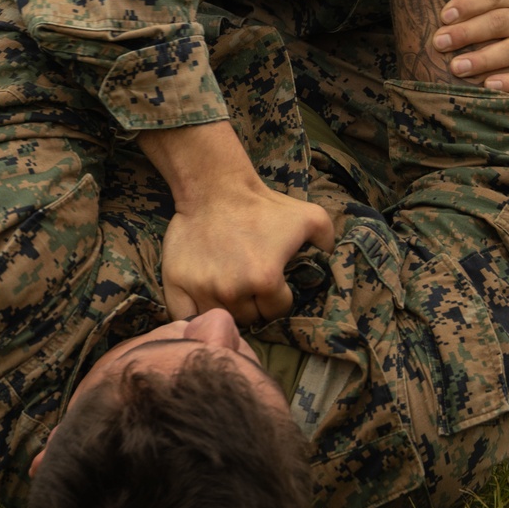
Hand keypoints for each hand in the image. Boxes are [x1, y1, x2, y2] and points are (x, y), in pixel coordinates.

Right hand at [138, 119, 334, 323]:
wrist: (213, 188)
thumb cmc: (261, 205)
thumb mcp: (308, 216)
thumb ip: (327, 239)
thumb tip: (333, 258)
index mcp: (266, 281)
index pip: (277, 310)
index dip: (278, 298)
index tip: (273, 284)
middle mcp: (233, 292)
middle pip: (249, 319)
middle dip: (253, 305)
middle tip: (250, 286)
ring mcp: (203, 290)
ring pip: (220, 319)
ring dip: (227, 309)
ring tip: (229, 291)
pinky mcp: (176, 285)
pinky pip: (184, 318)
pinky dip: (193, 317)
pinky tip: (203, 303)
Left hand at [432, 0, 508, 93]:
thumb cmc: (489, 32)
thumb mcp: (480, 15)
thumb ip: (462, 14)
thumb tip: (426, 18)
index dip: (468, 3)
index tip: (444, 17)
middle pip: (499, 21)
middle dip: (467, 32)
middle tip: (440, 43)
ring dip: (484, 58)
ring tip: (457, 68)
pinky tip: (489, 85)